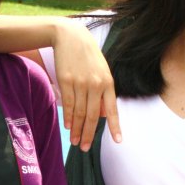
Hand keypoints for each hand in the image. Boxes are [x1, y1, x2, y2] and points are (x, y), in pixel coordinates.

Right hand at [53, 21, 120, 150]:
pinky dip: (67, 117)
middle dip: (88, 134)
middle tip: (85, 148)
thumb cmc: (88, 56)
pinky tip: (68, 127)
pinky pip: (67, 104)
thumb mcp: (102, 71)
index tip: (118, 141)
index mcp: (108, 83)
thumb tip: (101, 115)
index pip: (112, 109)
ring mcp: (80, 83)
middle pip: (91, 116)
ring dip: (76, 130)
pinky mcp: (66, 81)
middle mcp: (95, 84)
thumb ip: (103, 92)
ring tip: (75, 142)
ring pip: (78, 112)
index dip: (115, 126)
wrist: (71, 37)